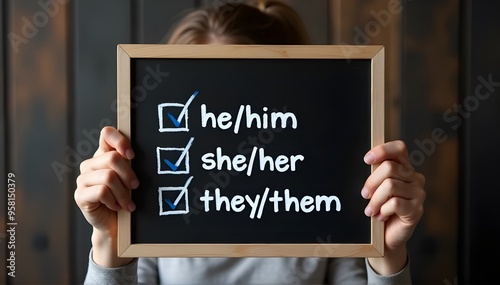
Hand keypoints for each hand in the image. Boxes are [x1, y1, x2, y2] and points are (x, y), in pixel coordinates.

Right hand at [74, 126, 138, 266]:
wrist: (117, 226)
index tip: (132, 156)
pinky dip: (114, 201)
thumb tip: (135, 154)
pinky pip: (102, 191)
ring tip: (127, 203)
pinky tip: (116, 207)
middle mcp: (90, 164)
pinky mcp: (80, 195)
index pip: (106, 134)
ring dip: (123, 193)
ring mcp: (82, 179)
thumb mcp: (129, 178)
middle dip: (128, 174)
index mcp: (103, 155)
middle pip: (112, 158)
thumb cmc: (125, 198)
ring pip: (108, 177)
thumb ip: (129, 163)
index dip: (120, 141)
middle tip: (135, 187)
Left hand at [362, 140, 425, 274]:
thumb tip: (367, 161)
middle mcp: (415, 178)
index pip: (399, 148)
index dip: (382, 150)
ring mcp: (418, 193)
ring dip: (375, 200)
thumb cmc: (380, 209)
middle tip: (364, 195)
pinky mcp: (417, 209)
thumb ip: (376, 174)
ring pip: (390, 186)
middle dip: (371, 182)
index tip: (366, 159)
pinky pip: (394, 203)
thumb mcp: (376, 188)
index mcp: (405, 168)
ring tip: (371, 210)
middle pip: (389, 167)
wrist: (387, 236)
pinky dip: (383, 210)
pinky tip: (382, 216)